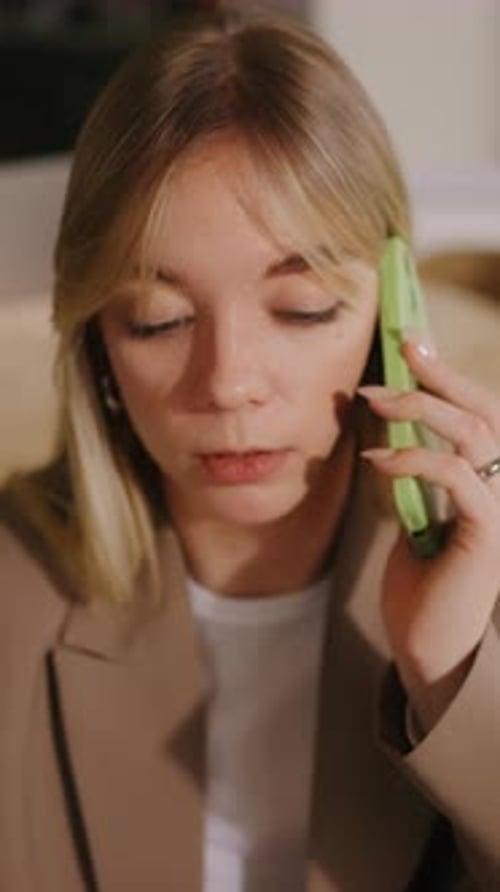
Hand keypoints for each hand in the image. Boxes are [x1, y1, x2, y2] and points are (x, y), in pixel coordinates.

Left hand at [359, 332, 499, 733]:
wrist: (428, 650)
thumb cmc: (422, 590)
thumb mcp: (417, 519)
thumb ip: (419, 480)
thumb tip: (395, 437)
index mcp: (490, 483)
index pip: (479, 416)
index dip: (450, 376)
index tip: (414, 342)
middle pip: (486, 412)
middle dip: (444, 372)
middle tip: (405, 342)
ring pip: (475, 433)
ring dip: (422, 406)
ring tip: (373, 396)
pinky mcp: (489, 533)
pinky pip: (456, 475)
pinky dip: (415, 457)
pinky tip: (376, 457)